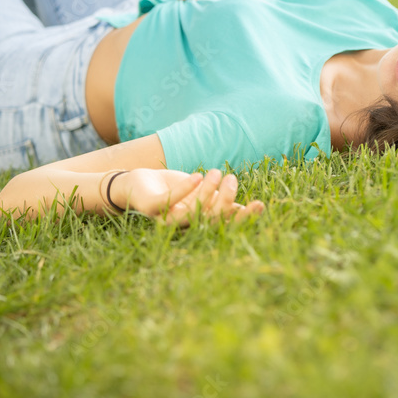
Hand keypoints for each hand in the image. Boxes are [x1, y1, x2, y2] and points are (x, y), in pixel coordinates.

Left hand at [112, 168, 264, 227]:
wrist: (137, 184)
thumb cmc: (173, 189)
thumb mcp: (200, 194)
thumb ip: (220, 201)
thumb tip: (247, 208)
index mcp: (199, 222)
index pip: (225, 223)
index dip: (243, 216)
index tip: (260, 205)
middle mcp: (185, 225)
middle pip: (211, 219)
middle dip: (226, 200)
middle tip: (232, 179)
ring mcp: (167, 218)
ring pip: (193, 211)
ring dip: (207, 191)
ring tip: (216, 172)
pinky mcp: (151, 208)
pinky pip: (169, 201)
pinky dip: (184, 189)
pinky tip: (197, 175)